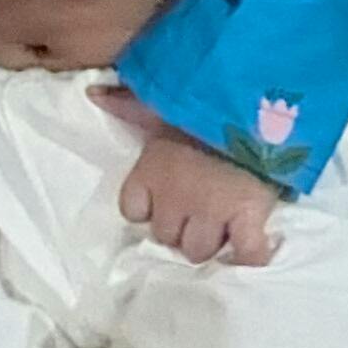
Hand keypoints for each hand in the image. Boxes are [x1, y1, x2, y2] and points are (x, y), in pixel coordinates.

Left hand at [97, 93, 280, 264]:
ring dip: (209, 242)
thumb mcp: (160, 100)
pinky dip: (250, 254)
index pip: (132, 210)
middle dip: (180, 229)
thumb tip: (92, 94)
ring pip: (198, 250)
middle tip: (198, 213)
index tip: (163, 200)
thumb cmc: (203, 100)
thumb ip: (127, 103)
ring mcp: (211, 211)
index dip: (148, 208)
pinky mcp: (247, 216)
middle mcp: (175, 198)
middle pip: (166, 236)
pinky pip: (246, 252)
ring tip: (225, 227)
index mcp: (151, 171)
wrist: (254, 102)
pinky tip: (252, 248)